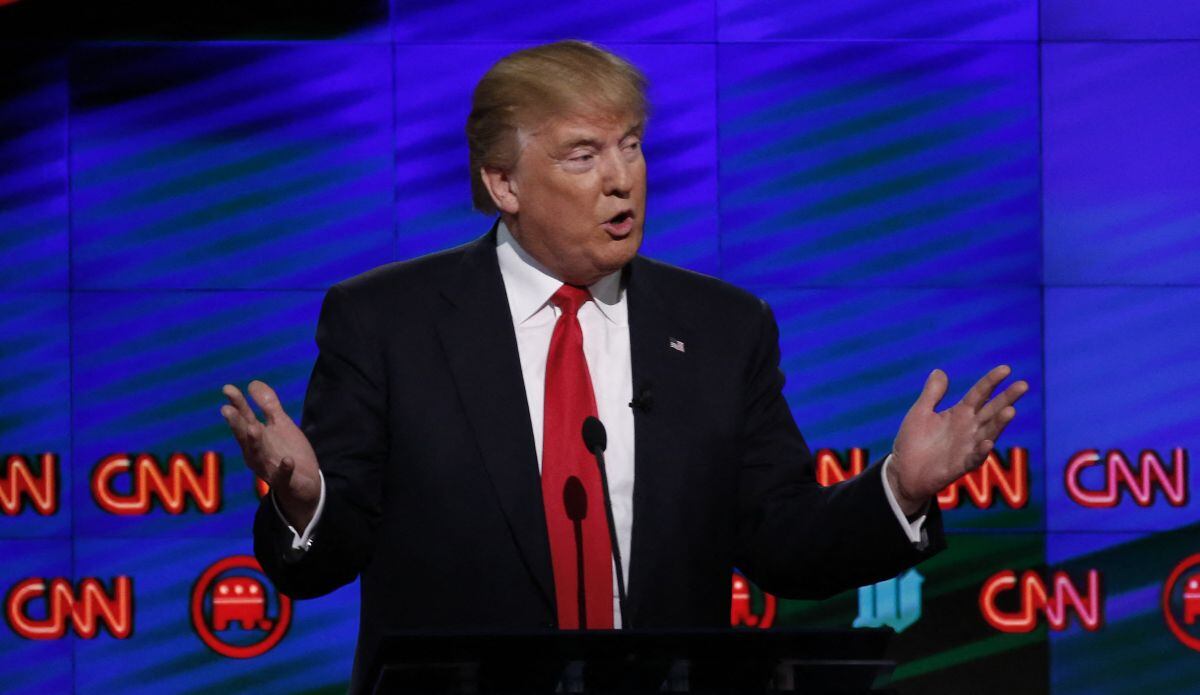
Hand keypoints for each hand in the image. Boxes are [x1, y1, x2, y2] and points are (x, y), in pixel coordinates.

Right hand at [220, 380, 320, 529]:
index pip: (244, 418)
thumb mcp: (279, 425)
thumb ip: (267, 405)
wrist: (304, 484)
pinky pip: (283, 475)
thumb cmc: (286, 451)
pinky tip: (289, 460)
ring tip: (253, 428)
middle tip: (227, 409)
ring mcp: (269, 467)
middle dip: (237, 424)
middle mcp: (256, 453)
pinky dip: (285, 468)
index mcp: (255, 438)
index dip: (237, 404)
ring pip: (258, 455)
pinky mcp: (285, 481)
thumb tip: (252, 383)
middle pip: (245, 436)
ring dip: (255, 443)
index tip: (228, 388)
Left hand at [888, 366, 1028, 515]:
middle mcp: (969, 429)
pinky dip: (981, 451)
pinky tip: (987, 442)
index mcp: (960, 413)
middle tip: (1023, 385)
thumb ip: (932, 394)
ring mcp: (967, 447)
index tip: (1006, 369)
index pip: (980, 394)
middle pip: (991, 410)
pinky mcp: (961, 465)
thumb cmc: (914, 442)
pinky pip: (974, 458)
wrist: (904, 471)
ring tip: (1010, 410)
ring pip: (988, 432)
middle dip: (1006, 398)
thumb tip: (940, 371)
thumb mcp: (920, 413)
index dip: (991, 381)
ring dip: (999, 423)